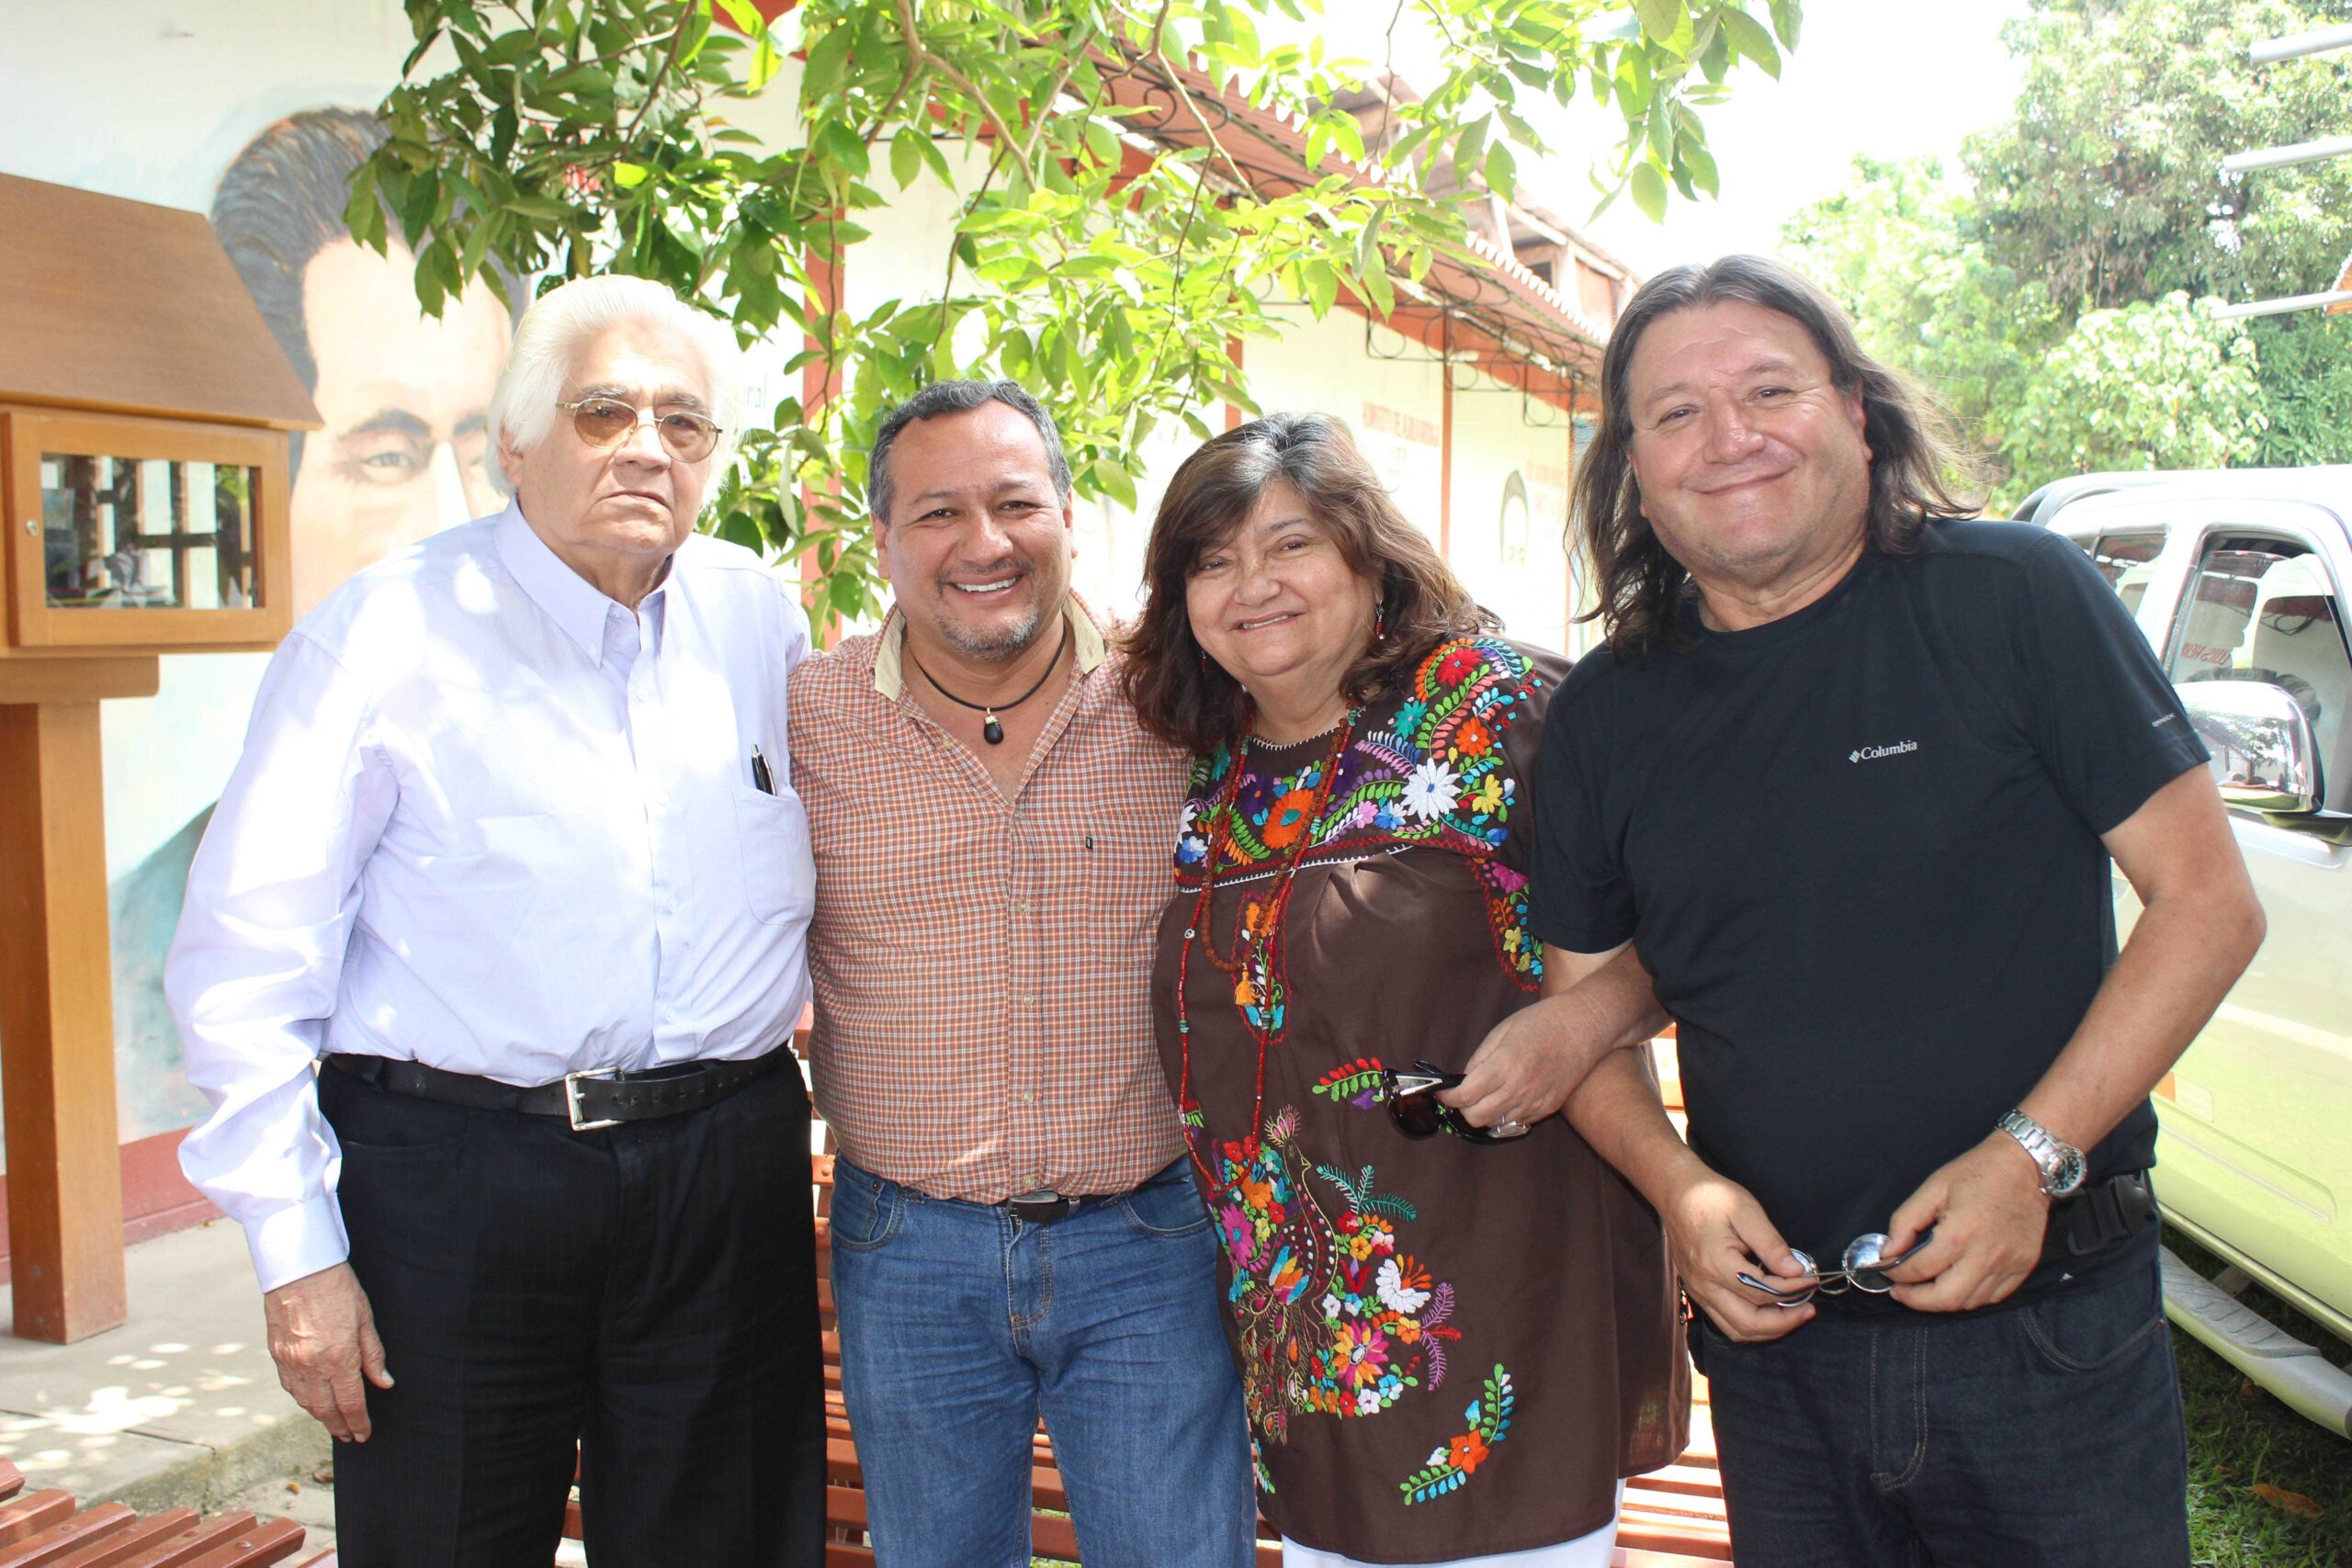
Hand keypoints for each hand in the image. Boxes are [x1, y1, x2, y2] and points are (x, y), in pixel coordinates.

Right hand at [263, 1263, 392, 1441]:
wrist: (298, 1269)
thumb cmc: (337, 1288)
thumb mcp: (365, 1319)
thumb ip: (373, 1355)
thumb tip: (383, 1383)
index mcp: (339, 1358)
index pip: (351, 1403)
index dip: (358, 1422)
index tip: (364, 1434)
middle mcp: (312, 1366)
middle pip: (326, 1409)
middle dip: (339, 1426)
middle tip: (349, 1436)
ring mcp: (291, 1362)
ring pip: (305, 1402)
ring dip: (320, 1416)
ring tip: (333, 1421)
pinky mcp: (277, 1355)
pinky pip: (290, 1387)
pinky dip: (302, 1399)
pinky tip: (311, 1400)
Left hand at [1438, 1002, 1617, 1132]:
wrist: (1583, 1027)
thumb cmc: (1542, 1022)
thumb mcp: (1502, 1031)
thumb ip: (1480, 1058)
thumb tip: (1464, 1079)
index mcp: (1504, 1066)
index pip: (1465, 1096)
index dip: (1448, 1097)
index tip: (1443, 1092)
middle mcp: (1518, 1089)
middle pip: (1477, 1118)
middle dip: (1464, 1109)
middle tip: (1464, 1095)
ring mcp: (1535, 1102)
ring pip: (1497, 1125)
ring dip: (1485, 1113)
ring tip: (1487, 1095)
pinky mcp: (1549, 1107)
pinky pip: (1518, 1122)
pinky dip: (1507, 1114)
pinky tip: (1509, 1096)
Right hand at [1660, 1159, 1816, 1341]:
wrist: (1676, 1192)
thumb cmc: (1711, 1197)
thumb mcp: (1746, 1211)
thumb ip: (1772, 1245)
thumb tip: (1796, 1271)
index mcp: (1716, 1263)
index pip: (1763, 1291)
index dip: (1793, 1290)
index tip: (1811, 1280)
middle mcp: (1704, 1284)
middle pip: (1749, 1323)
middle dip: (1784, 1321)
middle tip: (1808, 1309)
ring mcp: (1698, 1291)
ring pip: (1736, 1330)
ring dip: (1768, 1329)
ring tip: (1793, 1314)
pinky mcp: (1697, 1291)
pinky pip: (1726, 1321)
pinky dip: (1752, 1324)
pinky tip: (1768, 1310)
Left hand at [1881, 1132, 2051, 1311]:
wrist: (2025, 1167)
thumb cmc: (1976, 1173)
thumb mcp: (1932, 1188)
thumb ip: (1905, 1222)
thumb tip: (1888, 1252)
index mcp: (1959, 1234)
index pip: (1919, 1270)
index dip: (1896, 1275)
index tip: (1886, 1270)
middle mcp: (1986, 1256)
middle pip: (1945, 1299)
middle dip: (1916, 1301)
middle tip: (1901, 1291)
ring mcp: (2008, 1265)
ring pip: (1969, 1303)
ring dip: (1942, 1301)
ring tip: (1925, 1288)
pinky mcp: (2024, 1267)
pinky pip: (1993, 1297)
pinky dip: (1970, 1297)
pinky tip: (1956, 1283)